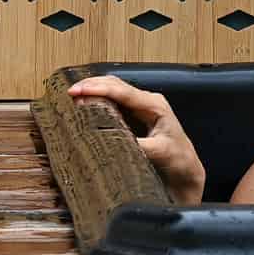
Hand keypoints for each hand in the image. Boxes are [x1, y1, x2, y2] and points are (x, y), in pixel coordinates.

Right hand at [66, 74, 206, 202]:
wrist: (186, 170)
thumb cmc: (178, 161)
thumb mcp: (160, 153)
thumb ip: (139, 145)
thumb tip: (113, 139)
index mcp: (155, 106)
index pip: (122, 91)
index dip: (98, 89)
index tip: (76, 93)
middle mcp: (148, 102)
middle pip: (115, 84)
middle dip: (91, 85)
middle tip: (68, 93)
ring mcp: (141, 107)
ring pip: (112, 90)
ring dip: (92, 90)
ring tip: (71, 96)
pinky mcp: (133, 115)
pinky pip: (112, 101)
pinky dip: (96, 99)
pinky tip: (82, 104)